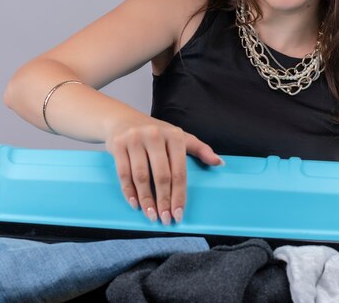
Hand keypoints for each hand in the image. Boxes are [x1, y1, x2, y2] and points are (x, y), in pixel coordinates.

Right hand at [105, 115, 222, 224]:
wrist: (123, 119)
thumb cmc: (156, 133)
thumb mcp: (179, 137)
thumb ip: (200, 149)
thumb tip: (220, 163)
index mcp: (174, 135)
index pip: (179, 171)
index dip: (180, 195)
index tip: (179, 214)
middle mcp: (155, 135)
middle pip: (161, 176)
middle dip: (164, 201)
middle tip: (165, 219)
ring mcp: (135, 139)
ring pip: (141, 177)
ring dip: (146, 200)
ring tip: (151, 215)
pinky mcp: (118, 145)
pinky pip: (124, 174)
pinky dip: (129, 192)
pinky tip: (135, 204)